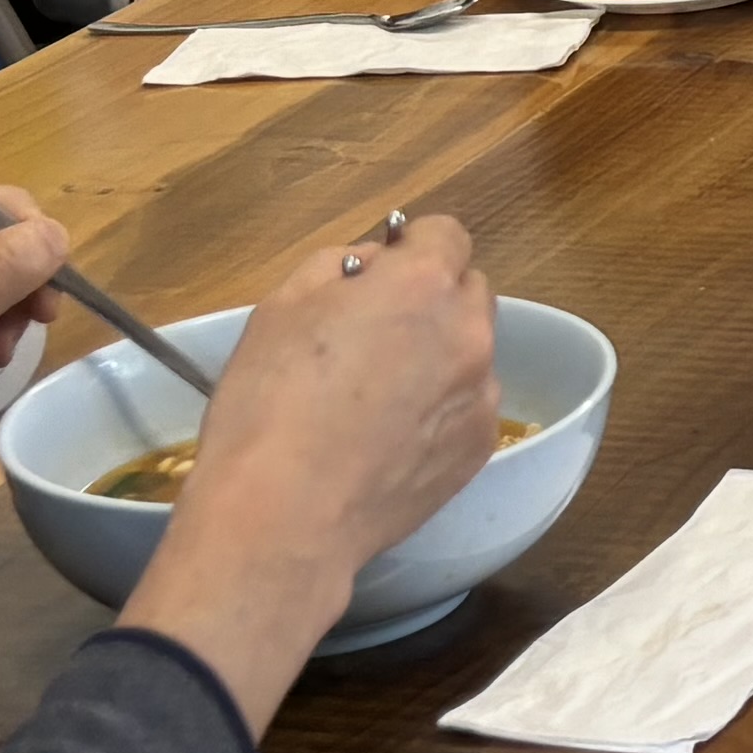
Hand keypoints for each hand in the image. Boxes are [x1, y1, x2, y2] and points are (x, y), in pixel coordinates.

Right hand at [119, 216, 506, 723]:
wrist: (282, 519)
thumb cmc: (270, 405)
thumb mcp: (281, 308)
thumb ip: (338, 265)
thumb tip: (373, 265)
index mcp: (424, 285)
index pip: (446, 234)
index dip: (412, 247)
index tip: (380, 273)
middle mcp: (470, 332)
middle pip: (466, 292)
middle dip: (430, 299)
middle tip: (372, 335)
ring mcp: (482, 395)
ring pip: (470, 352)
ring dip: (438, 356)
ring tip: (376, 398)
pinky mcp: (480, 449)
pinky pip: (467, 407)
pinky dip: (440, 410)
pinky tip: (389, 439)